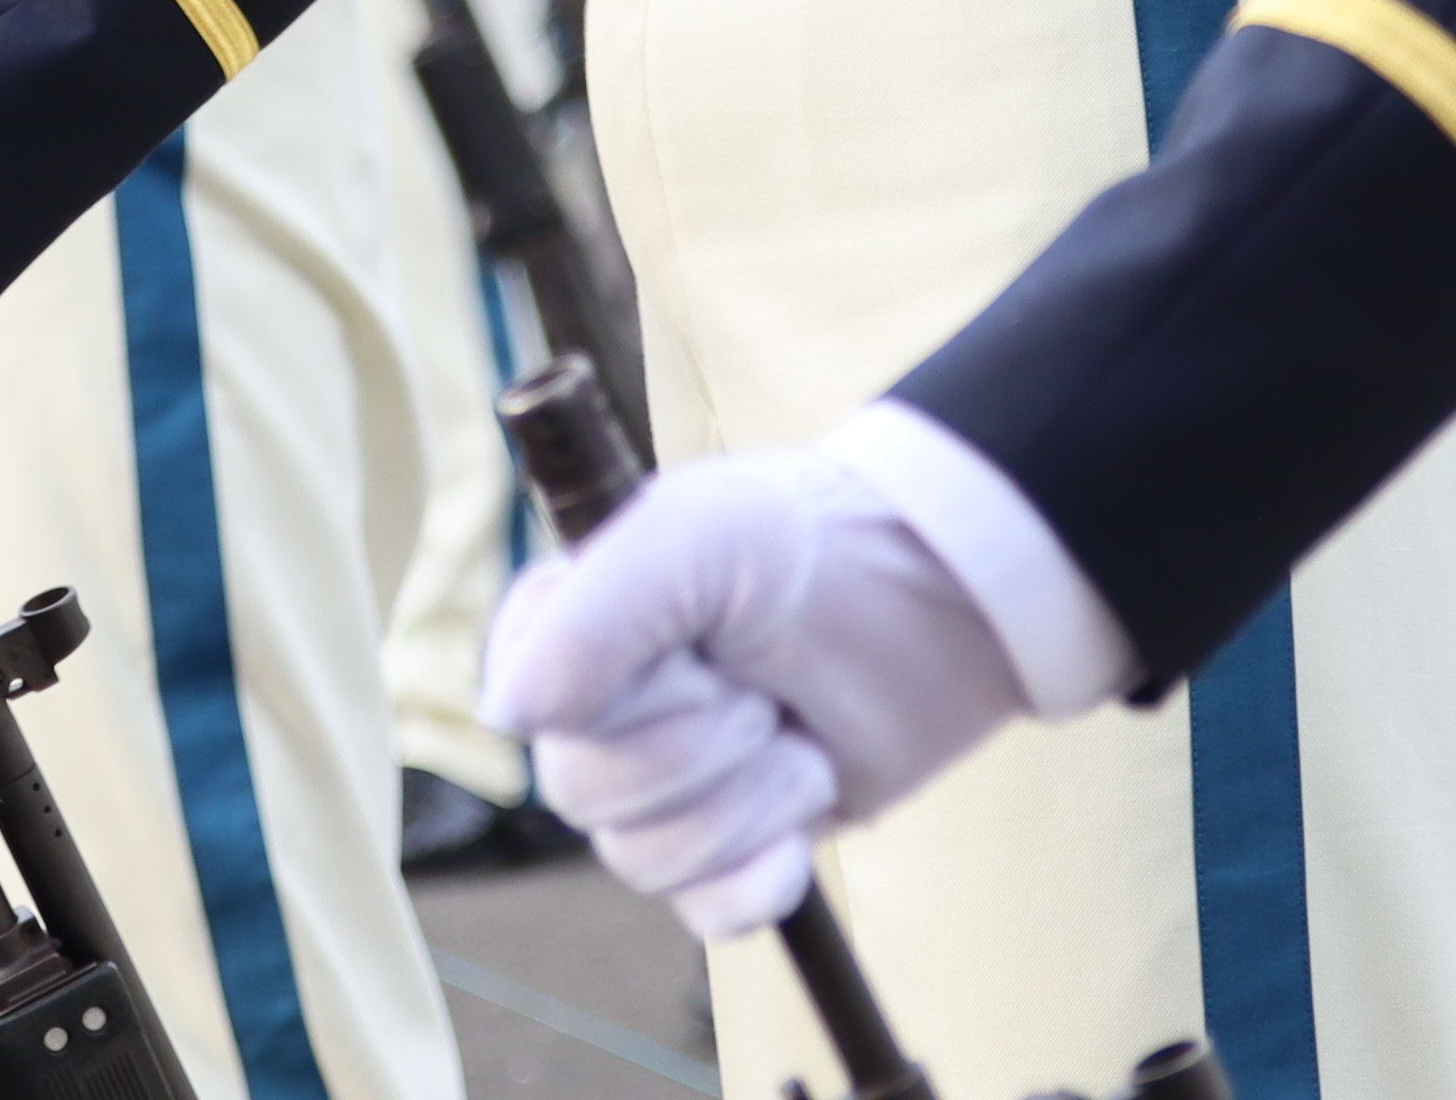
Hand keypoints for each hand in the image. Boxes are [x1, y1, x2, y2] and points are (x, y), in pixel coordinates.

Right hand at [479, 427, 1056, 939]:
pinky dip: (762, 877)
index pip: (532, 710)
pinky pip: (706, 915)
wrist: (950, 602)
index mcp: (567, 625)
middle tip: (762, 687)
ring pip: (644, 861)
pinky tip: (801, 825)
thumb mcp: (699, 540)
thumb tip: (505, 714)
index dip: (623, 697)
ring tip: (796, 733)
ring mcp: (665, 788)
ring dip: (749, 800)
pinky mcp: (732, 851)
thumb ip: (591, 617)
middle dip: (702, 745)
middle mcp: (599, 713)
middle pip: (585, 795)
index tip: (695, 647)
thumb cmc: (820, 547)